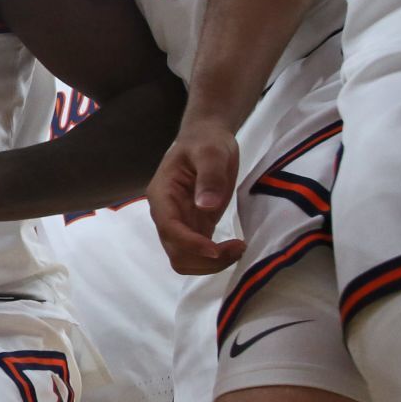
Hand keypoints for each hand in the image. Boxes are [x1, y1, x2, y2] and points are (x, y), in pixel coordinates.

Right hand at [146, 120, 245, 273]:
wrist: (206, 138)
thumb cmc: (206, 142)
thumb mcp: (211, 152)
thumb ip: (209, 177)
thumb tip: (206, 206)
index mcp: (162, 195)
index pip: (169, 228)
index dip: (189, 243)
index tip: (216, 249)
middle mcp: (166, 213)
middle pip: (175, 252)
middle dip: (204, 259)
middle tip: (237, 247)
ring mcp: (180, 222)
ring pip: (185, 259)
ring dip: (210, 264)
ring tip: (238, 248)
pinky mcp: (195, 226)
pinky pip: (198, 254)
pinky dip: (216, 259)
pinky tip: (235, 247)